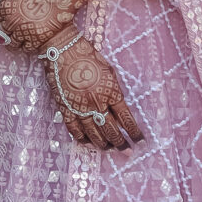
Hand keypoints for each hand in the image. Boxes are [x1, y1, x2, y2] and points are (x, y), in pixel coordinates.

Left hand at [0, 0, 127, 53]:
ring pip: (12, 43)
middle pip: (0, 33)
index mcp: (6, 5)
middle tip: (3, 32)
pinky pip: (26, 48)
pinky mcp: (38, 38)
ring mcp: (26, 31)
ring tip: (15, 38)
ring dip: (12, 41)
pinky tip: (27, 40)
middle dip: (0, 32)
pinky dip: (25, 45)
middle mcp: (13, 20)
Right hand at [43, 35, 143, 149]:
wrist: (61, 49)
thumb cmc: (87, 55)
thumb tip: (118, 107)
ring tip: (110, 150)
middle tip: (127, 152)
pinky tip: (88, 144)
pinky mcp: (65, 108)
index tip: (140, 141)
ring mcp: (79, 107)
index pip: (126, 118)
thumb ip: (114, 90)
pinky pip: (74, 129)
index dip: (134, 132)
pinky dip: (82, 139)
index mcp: (110, 91)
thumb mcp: (109, 70)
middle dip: (121, 143)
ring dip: (103, 144)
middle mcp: (96, 102)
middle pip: (111, 130)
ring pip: (93, 133)